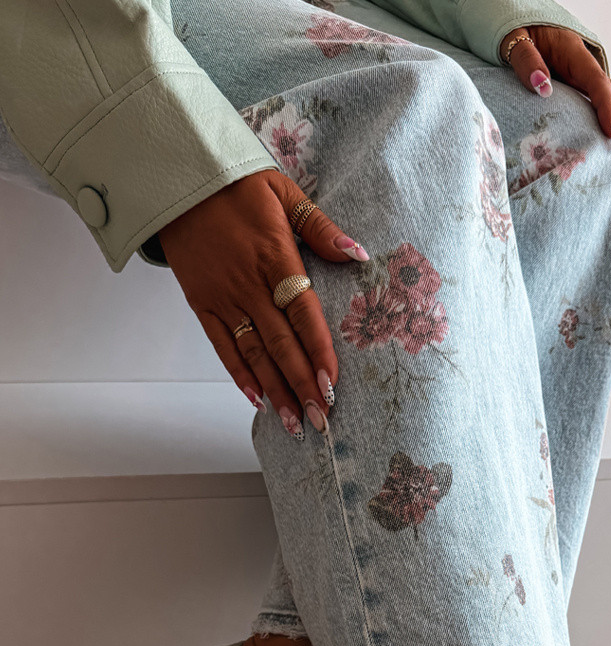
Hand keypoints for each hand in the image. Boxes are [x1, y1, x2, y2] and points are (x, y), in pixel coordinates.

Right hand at [157, 169, 368, 437]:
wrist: (175, 180)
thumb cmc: (235, 185)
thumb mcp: (283, 191)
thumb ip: (320, 227)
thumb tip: (356, 253)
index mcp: (274, 257)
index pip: (302, 313)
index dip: (318, 350)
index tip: (332, 383)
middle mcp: (248, 285)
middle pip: (281, 344)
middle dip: (303, 385)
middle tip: (322, 419)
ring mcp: (223, 298)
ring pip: (254, 353)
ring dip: (276, 390)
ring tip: (296, 421)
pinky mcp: (202, 304)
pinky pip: (223, 346)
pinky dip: (240, 374)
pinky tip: (258, 399)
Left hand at [499, 27, 610, 167]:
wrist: (516, 28)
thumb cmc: (514, 33)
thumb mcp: (516, 41)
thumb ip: (526, 60)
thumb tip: (542, 86)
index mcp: (573, 53)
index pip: (596, 82)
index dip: (606, 108)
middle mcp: (584, 68)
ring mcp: (582, 81)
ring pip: (610, 107)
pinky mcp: (576, 93)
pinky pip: (596, 112)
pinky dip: (610, 132)